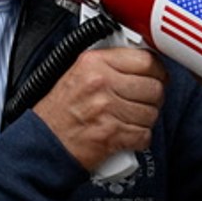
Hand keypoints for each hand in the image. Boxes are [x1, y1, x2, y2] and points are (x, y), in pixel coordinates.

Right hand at [33, 46, 166, 170]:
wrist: (45, 141)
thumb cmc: (59, 111)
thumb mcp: (77, 72)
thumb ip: (108, 63)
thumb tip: (139, 59)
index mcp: (94, 63)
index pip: (145, 60)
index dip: (157, 70)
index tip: (156, 75)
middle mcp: (101, 83)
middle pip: (154, 87)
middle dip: (153, 97)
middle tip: (143, 100)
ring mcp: (107, 109)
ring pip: (152, 113)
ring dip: (146, 119)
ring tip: (130, 118)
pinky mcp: (112, 135)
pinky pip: (144, 135)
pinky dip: (139, 138)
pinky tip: (126, 133)